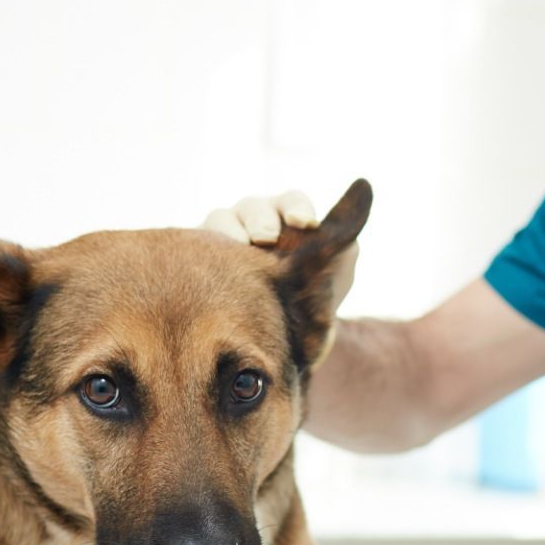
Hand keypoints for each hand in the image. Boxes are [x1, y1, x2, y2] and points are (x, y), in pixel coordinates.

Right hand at [201, 191, 358, 311]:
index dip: (298, 208)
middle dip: (262, 220)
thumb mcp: (333, 279)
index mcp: (289, 218)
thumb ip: (342, 254)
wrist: (280, 342)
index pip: (292, 202)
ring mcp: (224, 234)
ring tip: (238, 249)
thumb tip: (350, 237)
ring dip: (228, 231)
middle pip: (254, 207)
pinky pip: (194, 242)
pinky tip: (209, 265)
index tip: (305, 223)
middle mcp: (255, 219)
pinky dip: (201, 248)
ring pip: (220, 217)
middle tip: (267, 238)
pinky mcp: (199, 254)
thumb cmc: (310, 302)